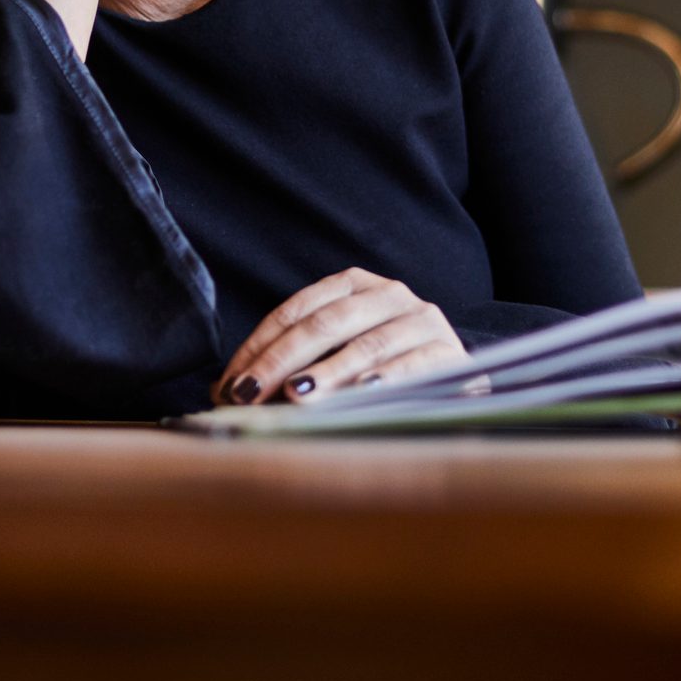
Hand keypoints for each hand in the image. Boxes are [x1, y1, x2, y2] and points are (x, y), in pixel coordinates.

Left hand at [212, 268, 467, 405]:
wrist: (455, 378)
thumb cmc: (382, 367)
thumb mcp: (335, 355)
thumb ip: (289, 365)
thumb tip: (225, 393)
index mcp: (353, 285)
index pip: (296, 310)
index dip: (259, 346)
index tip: (231, 383)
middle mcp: (389, 294)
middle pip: (325, 324)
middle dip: (282, 360)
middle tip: (250, 394)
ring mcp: (420, 320)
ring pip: (366, 344)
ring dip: (328, 372)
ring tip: (297, 395)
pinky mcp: (447, 351)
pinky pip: (411, 366)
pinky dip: (384, 380)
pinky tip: (361, 393)